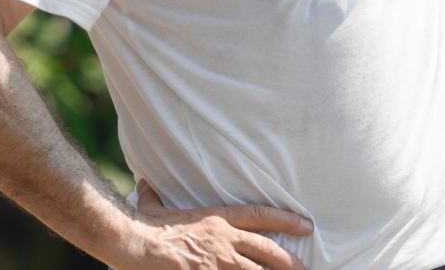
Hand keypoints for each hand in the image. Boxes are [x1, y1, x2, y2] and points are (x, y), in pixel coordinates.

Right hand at [128, 179, 312, 269]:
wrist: (137, 242)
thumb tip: (144, 184)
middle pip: (266, 250)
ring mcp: (217, 262)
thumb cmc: (145, 225)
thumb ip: (154, 196)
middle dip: (287, 260)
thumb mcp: (153, 205)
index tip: (306, 225)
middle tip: (305, 267)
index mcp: (217, 219)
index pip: (260, 215)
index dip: (286, 220)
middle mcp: (224, 240)